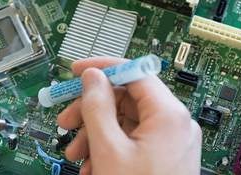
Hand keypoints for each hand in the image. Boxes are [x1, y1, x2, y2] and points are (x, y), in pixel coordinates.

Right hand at [57, 58, 201, 173]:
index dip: (102, 68)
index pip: (134, 72)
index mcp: (169, 115)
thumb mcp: (109, 149)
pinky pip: (132, 141)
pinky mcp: (164, 156)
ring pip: (126, 121)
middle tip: (66, 120)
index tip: (76, 71)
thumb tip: (93, 78)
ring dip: (95, 133)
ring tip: (75, 153)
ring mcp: (170, 142)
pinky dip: (108, 147)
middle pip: (127, 99)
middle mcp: (174, 124)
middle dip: (92, 110)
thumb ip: (97, 107)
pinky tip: (91, 165)